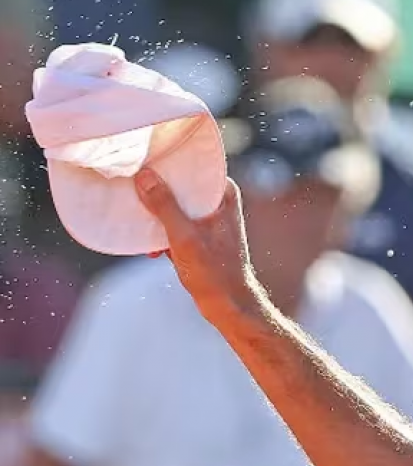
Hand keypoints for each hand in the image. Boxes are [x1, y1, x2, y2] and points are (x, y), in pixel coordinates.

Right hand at [133, 168, 263, 323]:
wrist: (229, 307)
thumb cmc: (214, 273)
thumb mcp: (183, 237)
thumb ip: (164, 206)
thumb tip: (144, 175)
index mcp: (223, 194)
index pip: (193, 164)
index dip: (168, 161)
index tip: (142, 158)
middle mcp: (219, 201)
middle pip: (180, 183)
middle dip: (155, 188)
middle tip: (130, 186)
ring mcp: (209, 219)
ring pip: (174, 204)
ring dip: (155, 214)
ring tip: (138, 222)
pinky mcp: (200, 235)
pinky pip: (174, 223)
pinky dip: (161, 233)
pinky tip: (151, 249)